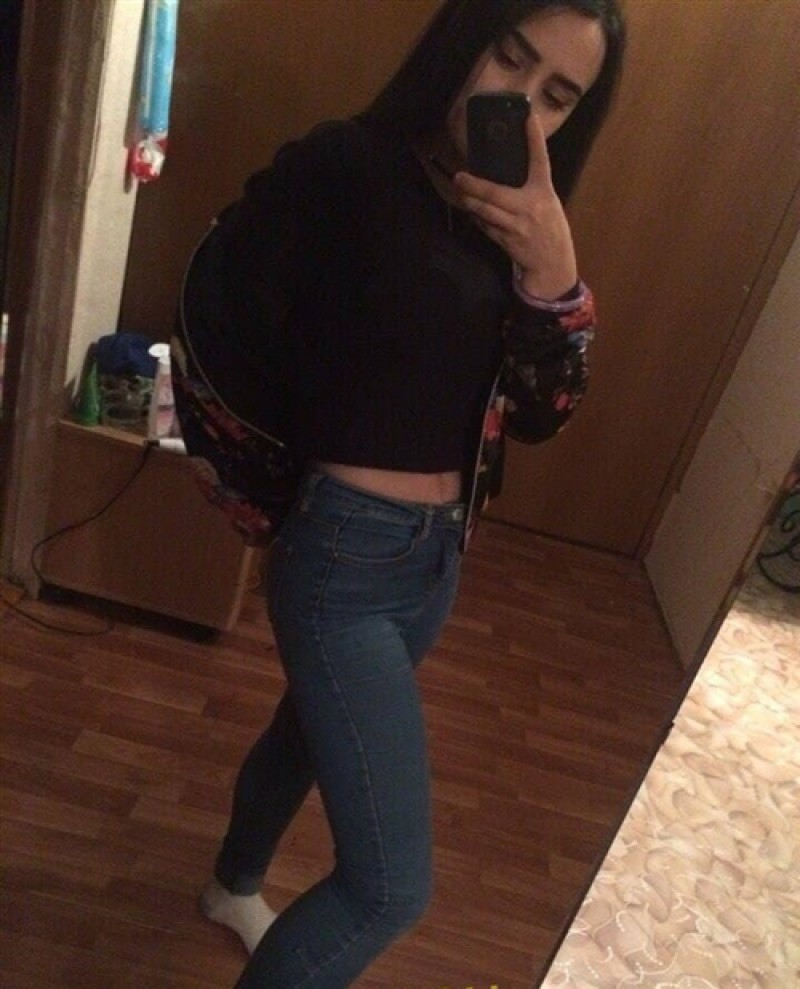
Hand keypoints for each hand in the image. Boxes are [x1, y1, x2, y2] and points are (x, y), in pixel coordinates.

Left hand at [453, 114, 577, 300]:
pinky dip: (477, 218)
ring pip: (485, 211)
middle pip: (495, 192)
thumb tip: (507, 171)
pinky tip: (471, 211)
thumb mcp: (548, 204)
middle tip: (459, 175)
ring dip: (470, 202)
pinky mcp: (507, 240)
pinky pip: (486, 226)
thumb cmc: (550, 230)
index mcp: (544, 192)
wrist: (552, 264)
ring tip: (460, 191)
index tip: (529, 117)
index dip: (534, 138)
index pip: (540, 160)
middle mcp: (530, 207)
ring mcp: (516, 226)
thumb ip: (532, 189)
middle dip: (474, 185)